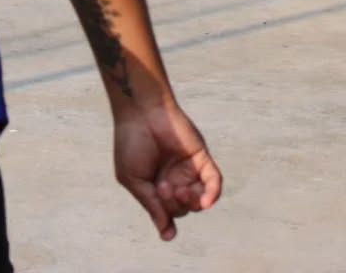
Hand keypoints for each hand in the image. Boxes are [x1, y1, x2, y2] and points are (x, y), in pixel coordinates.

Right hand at [113, 101, 221, 241]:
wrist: (140, 110)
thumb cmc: (131, 142)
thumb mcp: (133, 179)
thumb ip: (151, 206)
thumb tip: (168, 235)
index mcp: (155, 185)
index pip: (167, 213)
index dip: (166, 218)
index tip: (166, 224)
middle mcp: (174, 179)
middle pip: (183, 209)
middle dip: (173, 205)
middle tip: (162, 186)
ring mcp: (189, 169)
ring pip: (200, 200)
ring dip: (190, 202)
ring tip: (175, 188)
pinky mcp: (201, 158)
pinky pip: (214, 182)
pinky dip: (213, 194)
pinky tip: (205, 201)